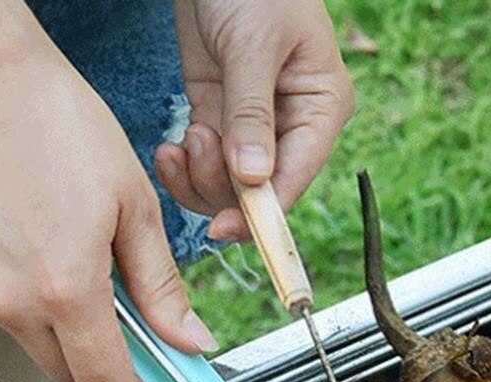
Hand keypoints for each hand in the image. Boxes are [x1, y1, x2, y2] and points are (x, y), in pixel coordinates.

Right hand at [0, 47, 215, 381]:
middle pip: (68, 373)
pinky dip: (24, 298)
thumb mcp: (136, 208)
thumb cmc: (61, 127)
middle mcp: (12, 300)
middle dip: (103, 368)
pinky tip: (33, 248)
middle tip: (128, 335)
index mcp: (68, 288)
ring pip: (32, 342)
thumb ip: (161, 287)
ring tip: (74, 265)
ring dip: (62, 329)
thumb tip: (189, 342)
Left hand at [156, 0, 354, 241]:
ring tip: (180, 143)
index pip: (296, 177)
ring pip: (229, 187)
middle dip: (221, 186)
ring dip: (199, 178)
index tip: (223, 228)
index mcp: (320, 109)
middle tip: (195, 147)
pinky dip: (184, 168)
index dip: (263, 211)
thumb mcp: (252, 45)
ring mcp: (254, 127)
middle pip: (261, 192)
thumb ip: (250, 114)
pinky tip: (170, 150)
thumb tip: (253, 180)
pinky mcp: (220, 119)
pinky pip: (205, 167)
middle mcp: (291, 126)